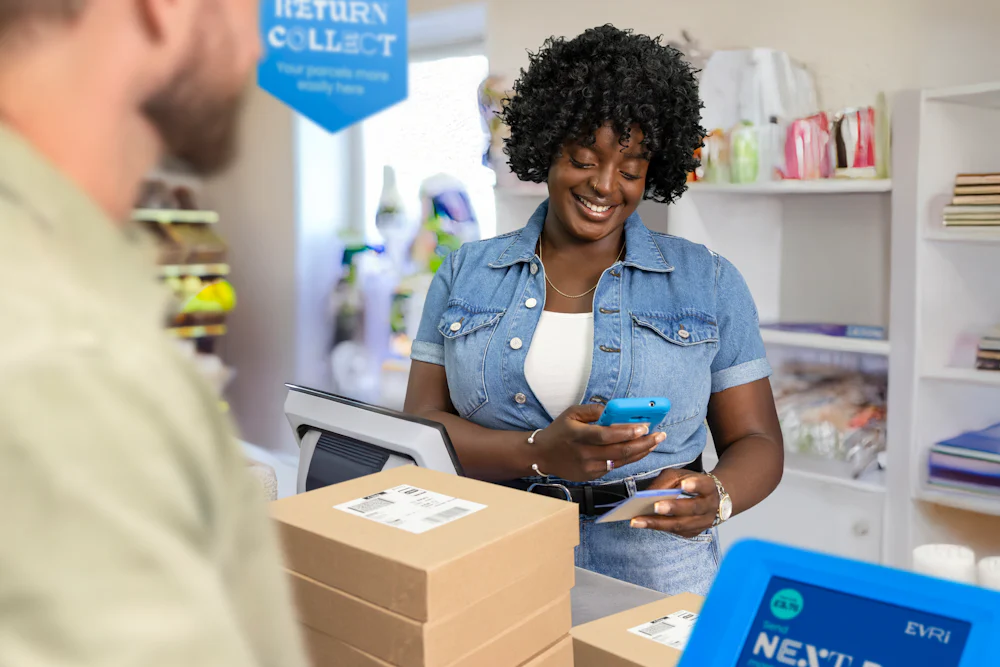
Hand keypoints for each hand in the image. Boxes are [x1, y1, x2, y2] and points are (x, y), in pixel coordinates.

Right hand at [533, 404, 665, 481]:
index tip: (644, 427)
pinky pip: (615, 466)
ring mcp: (589, 467)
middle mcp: (584, 454)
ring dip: (641, 451)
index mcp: (577, 435)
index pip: (606, 435)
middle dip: (643, 443)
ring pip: (621, 461)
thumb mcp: (571, 413)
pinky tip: (640, 450)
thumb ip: (593, 411)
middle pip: (619, 451)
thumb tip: (614, 411)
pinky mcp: (592, 476)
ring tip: (655, 442)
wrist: (543, 456)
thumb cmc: (559, 431)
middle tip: (659, 435)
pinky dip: (629, 458)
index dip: (626, 432)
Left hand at [630, 469, 719, 536]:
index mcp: (709, 487)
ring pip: (681, 525)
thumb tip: (647, 494)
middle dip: (673, 508)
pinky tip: (643, 524)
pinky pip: (674, 531)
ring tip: (638, 521)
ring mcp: (703, 522)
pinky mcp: (693, 532)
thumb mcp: (680, 476)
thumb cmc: (690, 483)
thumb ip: (667, 482)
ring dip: (658, 523)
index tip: (683, 484)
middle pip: (693, 508)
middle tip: (655, 507)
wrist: (709, 499)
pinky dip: (658, 527)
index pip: (705, 485)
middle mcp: (709, 507)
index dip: (695, 485)